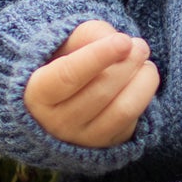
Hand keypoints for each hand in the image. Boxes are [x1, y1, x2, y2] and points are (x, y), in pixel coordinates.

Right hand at [24, 20, 158, 146]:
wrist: (64, 99)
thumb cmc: (66, 63)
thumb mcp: (68, 42)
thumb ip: (90, 35)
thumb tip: (124, 46)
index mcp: (37, 94)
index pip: (68, 75)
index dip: (99, 56)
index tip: (124, 40)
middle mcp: (55, 123)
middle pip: (101, 90)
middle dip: (127, 63)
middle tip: (139, 45)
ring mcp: (81, 138)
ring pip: (122, 109)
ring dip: (142, 80)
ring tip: (144, 61)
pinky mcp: (106, 145)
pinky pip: (132, 121)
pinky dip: (144, 96)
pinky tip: (143, 79)